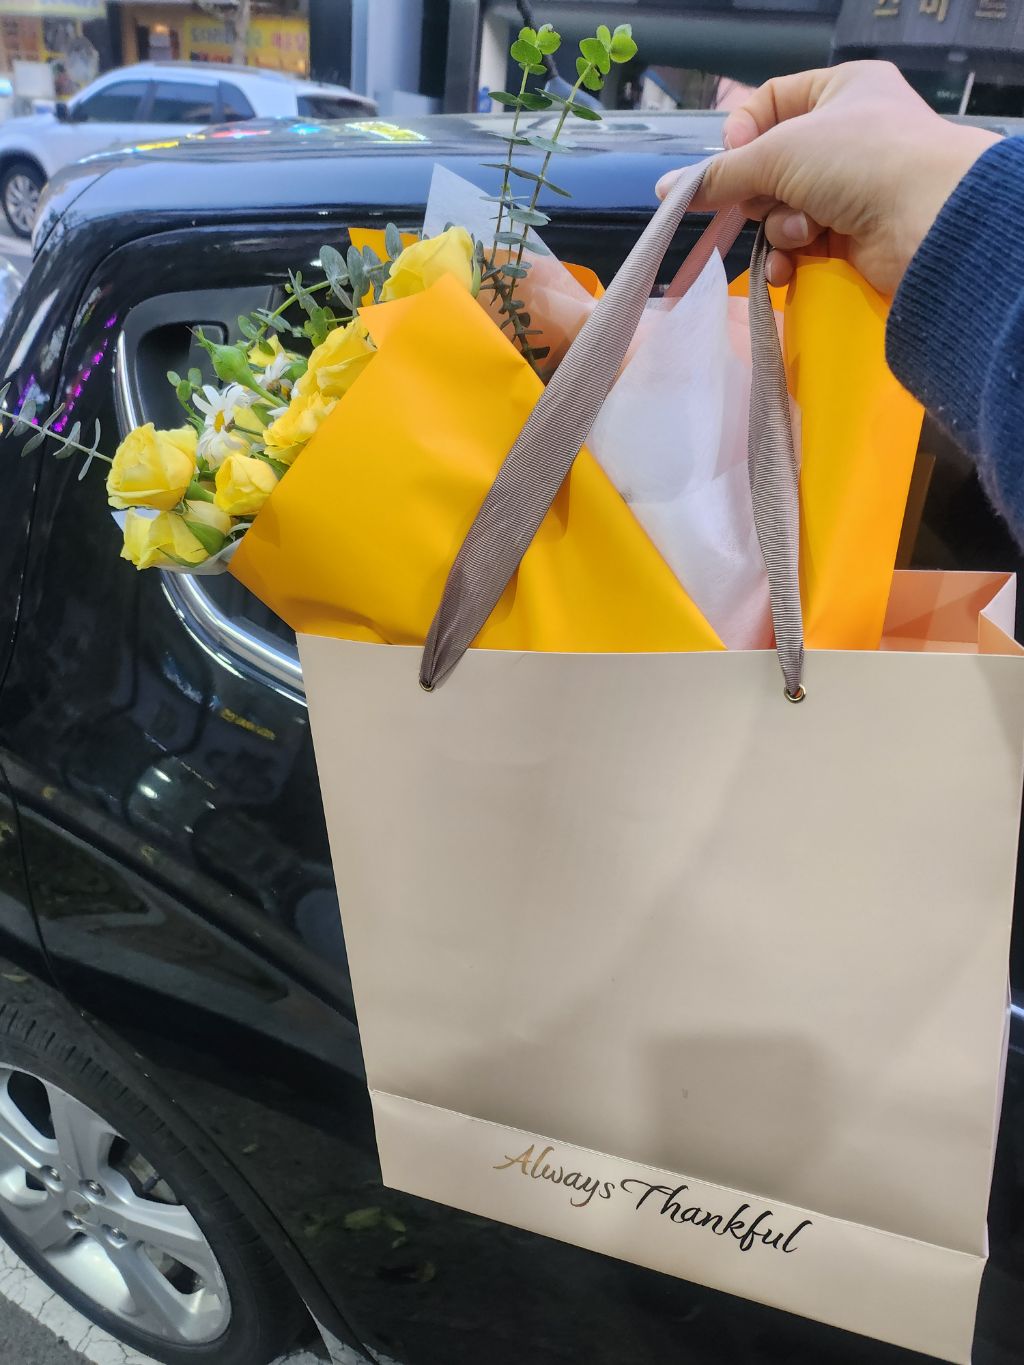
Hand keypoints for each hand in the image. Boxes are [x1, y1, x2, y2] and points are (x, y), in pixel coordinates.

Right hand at [657, 62, 998, 293]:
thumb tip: (666, 190)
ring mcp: (854, 187)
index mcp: (843, 89)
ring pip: (784, 208)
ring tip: (801, 233)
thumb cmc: (859, 160)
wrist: (928, 222)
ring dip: (780, 228)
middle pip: (773, 164)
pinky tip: (790, 268)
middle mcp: (850, 133)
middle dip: (762, 193)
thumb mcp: (778, 153)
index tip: (732, 161)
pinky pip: (802, 244)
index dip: (744, 134)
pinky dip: (790, 256)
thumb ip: (720, 175)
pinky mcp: (855, 235)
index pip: (772, 103)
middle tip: (763, 202)